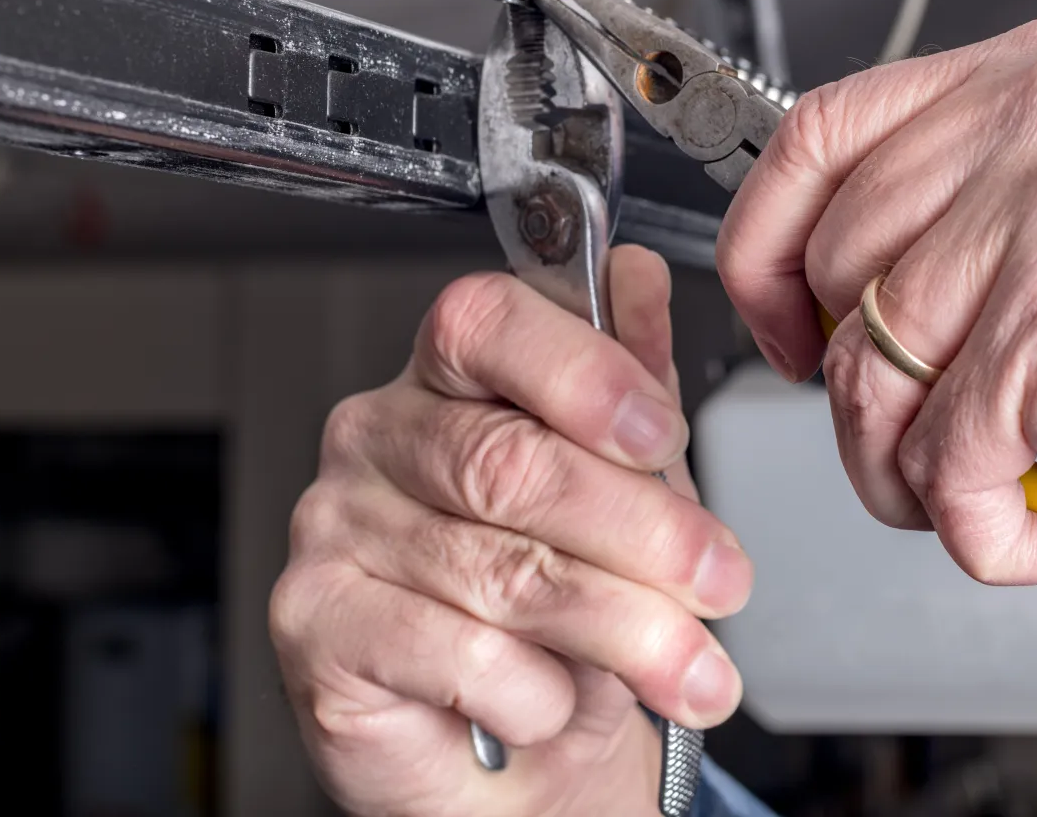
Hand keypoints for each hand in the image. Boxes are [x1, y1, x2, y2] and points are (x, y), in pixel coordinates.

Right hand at [270, 246, 751, 816]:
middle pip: (510, 460)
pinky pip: (454, 652)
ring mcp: (335, 527)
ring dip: (622, 628)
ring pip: (500, 568)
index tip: (662, 433)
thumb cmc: (556, 617)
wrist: (506, 754)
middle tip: (720, 580)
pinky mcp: (315, 623)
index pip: (489, 324)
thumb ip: (629, 389)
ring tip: (690, 668)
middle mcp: (379, 436)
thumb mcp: (621, 494)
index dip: (582, 372)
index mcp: (448, 378)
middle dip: (642, 530)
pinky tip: (552, 703)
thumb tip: (639, 282)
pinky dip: (533, 691)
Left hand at [716, 13, 1036, 631]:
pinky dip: (994, 539)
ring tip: (1015, 494)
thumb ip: (990, 197)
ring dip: (923, 479)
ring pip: (865, 379)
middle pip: (830, 271)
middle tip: (936, 442)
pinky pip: (940, 470)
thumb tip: (856, 278)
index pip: (821, 136)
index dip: (769, 247)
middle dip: (859, 393)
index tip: (783, 325)